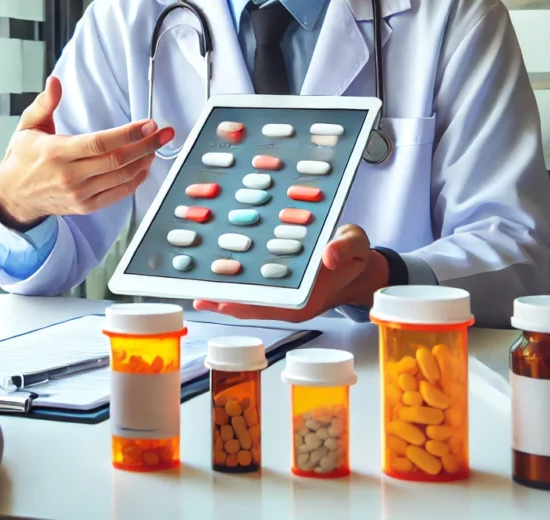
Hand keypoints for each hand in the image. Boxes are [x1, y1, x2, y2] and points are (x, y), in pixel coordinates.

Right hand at [0, 75, 175, 226]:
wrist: (13, 195)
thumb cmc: (23, 158)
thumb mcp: (28, 126)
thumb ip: (45, 103)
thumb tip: (55, 82)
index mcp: (56, 152)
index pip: (99, 143)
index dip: (127, 134)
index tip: (148, 124)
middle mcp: (70, 176)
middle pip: (117, 160)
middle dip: (146, 145)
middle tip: (164, 133)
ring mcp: (79, 194)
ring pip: (122, 178)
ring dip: (144, 161)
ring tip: (156, 145)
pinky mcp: (86, 206)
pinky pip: (118, 194)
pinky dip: (136, 180)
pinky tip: (144, 165)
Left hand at [193, 225, 388, 321]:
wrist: (357, 263)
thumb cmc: (355, 254)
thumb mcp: (356, 244)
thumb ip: (344, 248)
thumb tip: (328, 255)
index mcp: (307, 299)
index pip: (270, 305)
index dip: (244, 303)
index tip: (221, 298)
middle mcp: (290, 303)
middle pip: (251, 305)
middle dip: (223, 298)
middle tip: (193, 290)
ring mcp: (282, 298)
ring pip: (247, 299)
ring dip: (222, 291)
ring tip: (192, 283)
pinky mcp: (278, 288)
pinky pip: (252, 288)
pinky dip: (233, 282)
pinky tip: (212, 273)